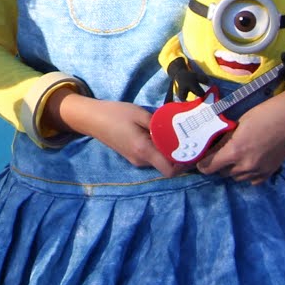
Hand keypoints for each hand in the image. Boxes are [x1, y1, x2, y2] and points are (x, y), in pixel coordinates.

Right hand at [54, 91, 180, 177]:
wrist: (91, 119)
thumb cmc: (115, 114)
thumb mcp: (140, 114)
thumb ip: (159, 124)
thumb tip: (178, 129)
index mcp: (144, 151)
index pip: (170, 171)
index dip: (185, 165)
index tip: (194, 150)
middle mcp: (141, 160)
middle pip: (167, 166)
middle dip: (180, 156)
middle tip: (190, 139)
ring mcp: (135, 160)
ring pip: (160, 161)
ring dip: (169, 152)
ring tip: (178, 135)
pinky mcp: (132, 156)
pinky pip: (152, 157)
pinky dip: (160, 150)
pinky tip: (163, 136)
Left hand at [198, 84, 284, 184]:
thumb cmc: (263, 114)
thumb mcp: (239, 124)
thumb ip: (225, 140)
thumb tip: (212, 150)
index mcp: (234, 151)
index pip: (209, 167)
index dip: (202, 165)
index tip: (200, 162)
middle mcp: (245, 165)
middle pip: (222, 173)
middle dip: (219, 165)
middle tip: (221, 154)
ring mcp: (259, 170)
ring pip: (237, 177)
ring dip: (233, 170)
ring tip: (237, 157)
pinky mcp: (270, 172)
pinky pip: (252, 180)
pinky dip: (248, 174)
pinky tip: (250, 163)